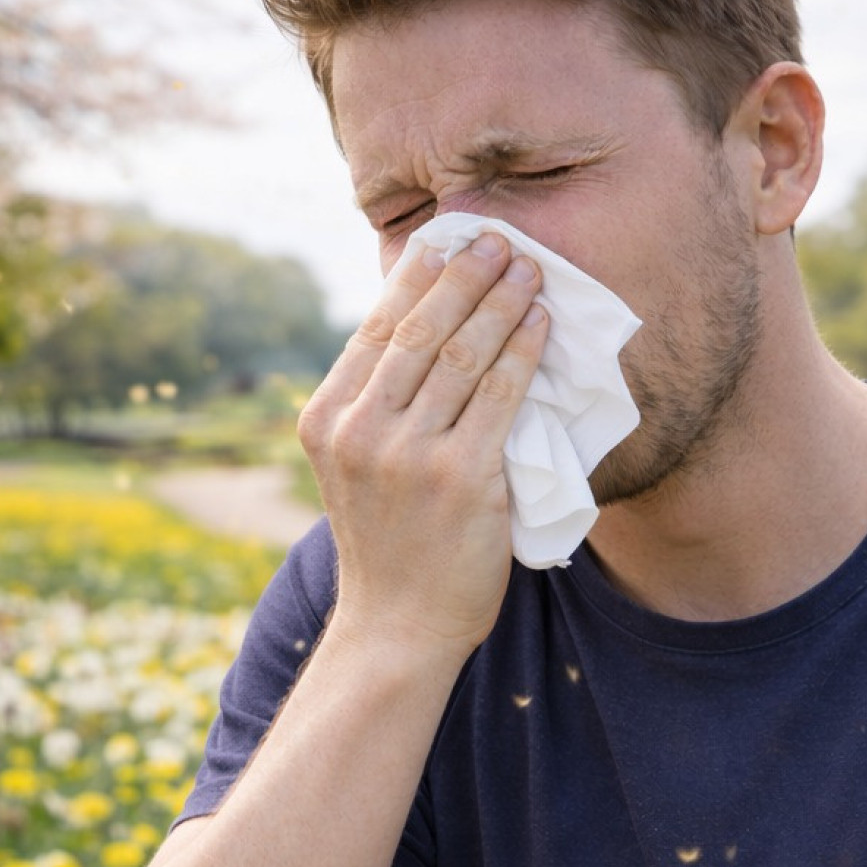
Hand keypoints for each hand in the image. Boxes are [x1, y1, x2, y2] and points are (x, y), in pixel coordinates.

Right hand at [297, 231, 548, 661]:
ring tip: (529, 270)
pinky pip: (500, 396)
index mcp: (325, 419)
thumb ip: (374, 406)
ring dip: (501, 303)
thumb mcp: (353, 468)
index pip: (376, 329)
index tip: (448, 239)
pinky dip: (523, 352)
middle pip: (421, 330)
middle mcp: (360, 431)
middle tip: (499, 239)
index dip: (417, 277)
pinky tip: (541, 325)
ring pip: (463, 355)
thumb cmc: (388, 545)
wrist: (398, 627)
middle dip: (465, 275)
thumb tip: (423, 328)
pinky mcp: (461, 479)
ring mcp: (408, 455)